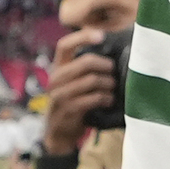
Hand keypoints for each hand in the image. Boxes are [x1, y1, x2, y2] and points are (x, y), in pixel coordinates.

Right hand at [42, 27, 121, 155]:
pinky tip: (109, 101)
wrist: (58, 132)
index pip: (65, 45)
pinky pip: (93, 98)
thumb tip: (112, 54)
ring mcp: (60, 95)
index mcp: (58, 68)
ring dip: (108, 85)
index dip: (83, 37)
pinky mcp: (68, 110)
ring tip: (112, 89)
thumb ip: (84, 69)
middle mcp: (56, 79)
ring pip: (92, 80)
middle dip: (106, 66)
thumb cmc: (72, 103)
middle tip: (113, 72)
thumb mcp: (72, 83)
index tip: (101, 35)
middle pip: (86, 62)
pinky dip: (105, 98)